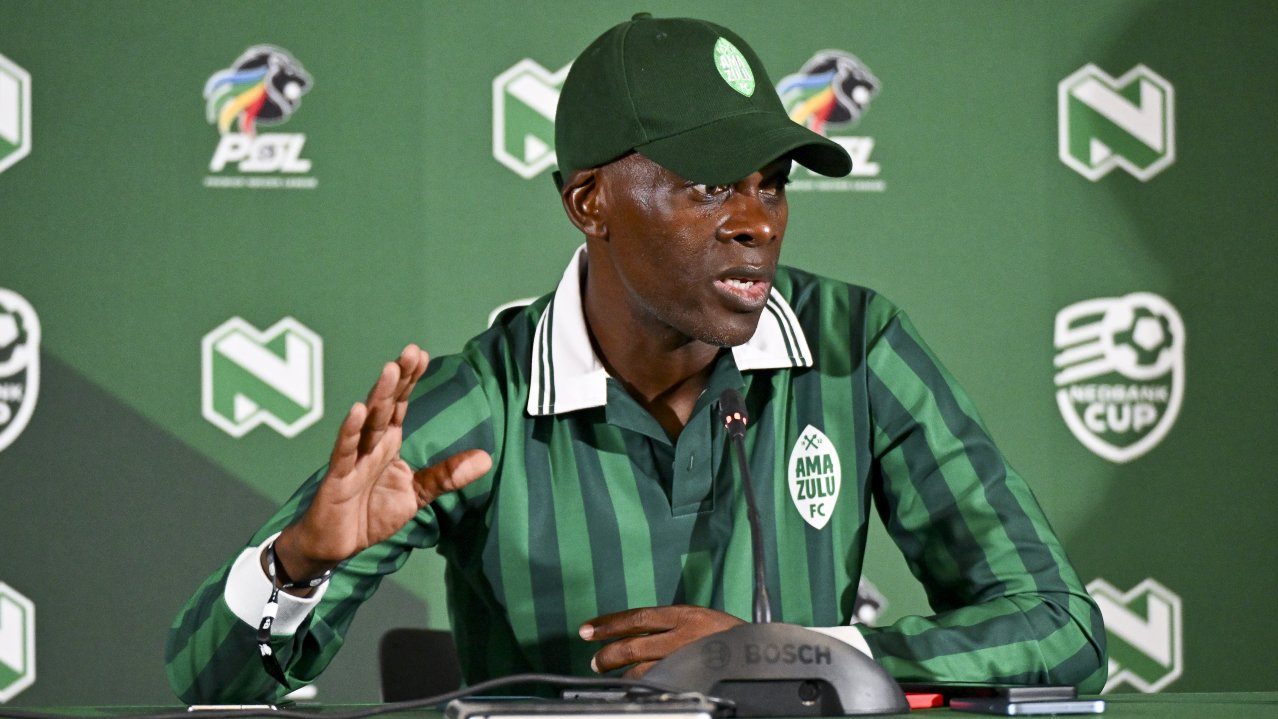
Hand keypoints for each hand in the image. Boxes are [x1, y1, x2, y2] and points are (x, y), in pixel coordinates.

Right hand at [274, 344, 491, 582]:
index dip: (410, 380)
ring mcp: (353, 459)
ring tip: (390, 370)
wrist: (336, 545)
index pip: (400, 405)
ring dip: (379, 396)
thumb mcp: (417, 495)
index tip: (422, 354)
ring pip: (367, 422)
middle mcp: (371, 445)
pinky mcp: (339, 478)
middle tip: (411, 351)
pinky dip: (350, 431)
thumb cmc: (371, 514)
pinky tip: (358, 410)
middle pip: (386, 405)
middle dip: (398, 378)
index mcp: (388, 444)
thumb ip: (446, 476)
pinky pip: (345, 451)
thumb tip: (486, 458)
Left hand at [580, 605, 743, 677]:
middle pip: (634, 642)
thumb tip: (637, 631)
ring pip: (643, 668)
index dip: (609, 623)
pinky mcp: (691, 676)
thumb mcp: (699, 618)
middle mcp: (682, 634)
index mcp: (683, 615)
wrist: (760, 651)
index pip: (637, 617)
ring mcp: (686, 658)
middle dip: (609, 652)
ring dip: (622, 673)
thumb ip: (671, 624)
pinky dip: (643, 685)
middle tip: (595, 660)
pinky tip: (633, 687)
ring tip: (609, 674)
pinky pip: (659, 682)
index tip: (588, 628)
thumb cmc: (727, 635)